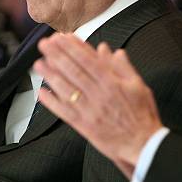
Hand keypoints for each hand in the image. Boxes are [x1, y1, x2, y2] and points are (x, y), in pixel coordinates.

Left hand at [34, 33, 163, 177]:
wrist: (142, 144)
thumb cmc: (141, 114)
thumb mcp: (138, 85)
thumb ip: (123, 67)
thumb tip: (111, 51)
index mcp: (112, 83)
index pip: (88, 60)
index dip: (73, 47)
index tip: (62, 37)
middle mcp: (98, 95)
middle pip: (74, 71)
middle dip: (57, 55)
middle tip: (45, 43)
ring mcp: (89, 111)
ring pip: (66, 89)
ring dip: (51, 75)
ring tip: (39, 63)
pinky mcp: (83, 126)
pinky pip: (64, 112)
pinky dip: (52, 103)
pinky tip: (41, 93)